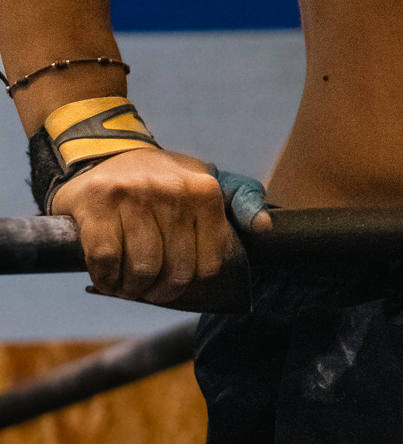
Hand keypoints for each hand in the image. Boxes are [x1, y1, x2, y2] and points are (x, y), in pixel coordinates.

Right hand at [52, 150, 236, 303]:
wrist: (107, 153)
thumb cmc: (162, 180)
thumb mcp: (207, 181)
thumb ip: (242, 199)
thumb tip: (263, 227)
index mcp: (204, 190)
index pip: (207, 263)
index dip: (188, 283)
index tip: (174, 281)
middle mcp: (173, 190)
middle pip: (174, 271)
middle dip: (158, 290)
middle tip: (147, 288)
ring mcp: (134, 194)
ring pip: (141, 269)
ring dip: (130, 288)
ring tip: (127, 283)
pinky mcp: (98, 202)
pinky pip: (106, 260)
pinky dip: (105, 277)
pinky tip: (107, 274)